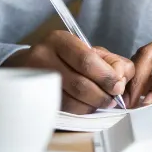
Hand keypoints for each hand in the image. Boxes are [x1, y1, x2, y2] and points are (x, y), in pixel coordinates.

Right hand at [1, 30, 133, 114]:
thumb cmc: (65, 58)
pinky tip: (86, 106)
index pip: (87, 60)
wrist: (27, 66)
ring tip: (101, 103)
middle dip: (102, 95)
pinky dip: (80, 111)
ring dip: (92, 106)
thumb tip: (124, 77)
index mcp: (60, 40)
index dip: (106, 76)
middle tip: (112, 99)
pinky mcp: (34, 98)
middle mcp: (43, 57)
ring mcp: (36, 79)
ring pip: (71, 101)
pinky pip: (62, 111)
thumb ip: (110, 61)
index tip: (118, 86)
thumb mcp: (87, 50)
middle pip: (80, 84)